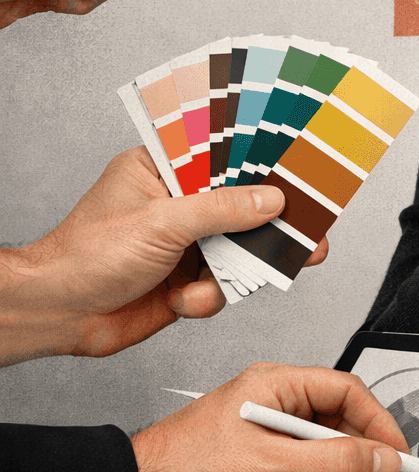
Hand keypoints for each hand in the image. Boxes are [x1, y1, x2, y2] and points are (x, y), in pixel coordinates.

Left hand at [0, 147, 328, 365]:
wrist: (57, 317)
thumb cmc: (85, 257)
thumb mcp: (161, 223)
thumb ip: (221, 210)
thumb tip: (270, 200)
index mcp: (163, 170)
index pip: (224, 154)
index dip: (264, 160)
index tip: (300, 165)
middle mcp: (177, 203)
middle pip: (242, 204)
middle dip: (272, 222)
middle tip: (308, 230)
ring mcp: (185, 241)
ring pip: (240, 248)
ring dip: (241, 268)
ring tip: (254, 274)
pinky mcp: (188, 278)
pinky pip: (225, 283)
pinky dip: (211, 296)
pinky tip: (184, 298)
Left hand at [129, 362, 407, 471]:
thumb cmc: (186, 470)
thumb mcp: (277, 466)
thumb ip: (338, 460)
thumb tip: (382, 458)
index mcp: (277, 384)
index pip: (348, 392)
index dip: (379, 423)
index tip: (397, 453)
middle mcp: (273, 402)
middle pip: (338, 422)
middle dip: (359, 458)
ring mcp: (263, 431)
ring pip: (321, 449)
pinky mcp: (255, 458)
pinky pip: (300, 468)